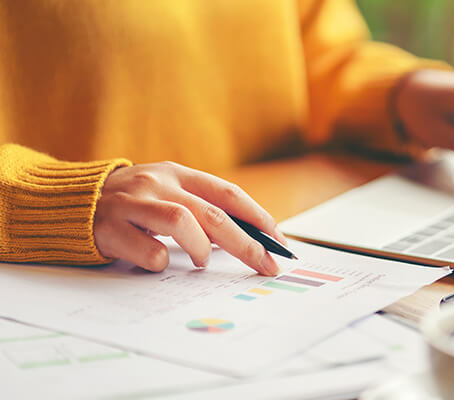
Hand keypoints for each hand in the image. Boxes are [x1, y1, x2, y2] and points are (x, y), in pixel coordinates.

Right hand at [94, 162, 286, 274]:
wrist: (65, 201)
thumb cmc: (127, 202)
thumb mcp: (163, 192)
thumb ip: (197, 207)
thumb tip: (247, 237)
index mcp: (176, 173)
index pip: (228, 194)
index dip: (257, 217)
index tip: (278, 240)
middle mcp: (157, 183)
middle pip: (214, 214)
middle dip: (247, 244)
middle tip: (266, 265)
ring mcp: (132, 203)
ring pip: (183, 223)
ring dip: (201, 249)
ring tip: (202, 262)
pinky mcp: (109, 227)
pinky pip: (148, 251)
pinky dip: (160, 262)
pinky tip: (156, 262)